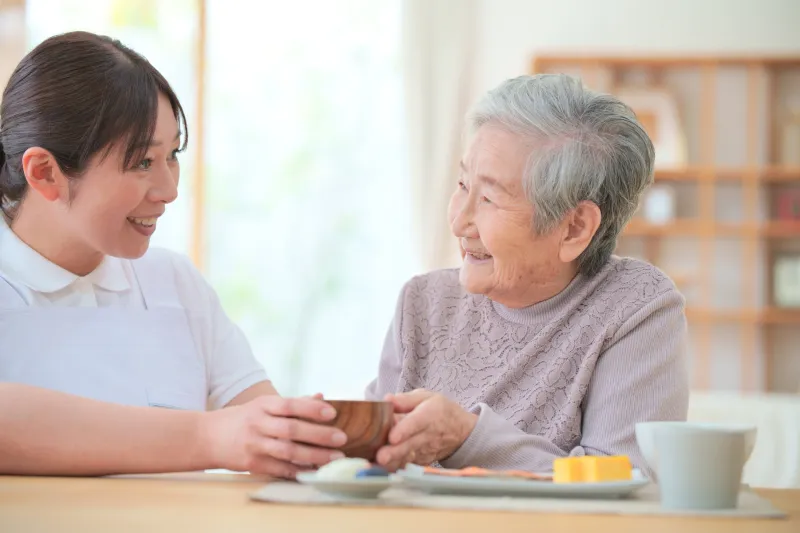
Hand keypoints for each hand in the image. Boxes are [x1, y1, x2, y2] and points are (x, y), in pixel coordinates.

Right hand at [201, 395, 347, 478]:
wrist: (207, 437)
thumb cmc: (244, 418)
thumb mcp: (264, 405)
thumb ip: (293, 403)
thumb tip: (321, 397)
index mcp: (263, 405)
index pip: (289, 405)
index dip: (311, 409)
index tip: (332, 413)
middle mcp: (258, 424)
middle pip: (291, 429)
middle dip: (319, 435)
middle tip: (342, 438)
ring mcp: (254, 445)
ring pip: (287, 451)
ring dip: (314, 456)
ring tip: (334, 458)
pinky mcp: (252, 464)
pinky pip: (279, 468)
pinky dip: (299, 470)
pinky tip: (316, 470)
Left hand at [376, 390, 477, 470]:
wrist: (460, 431)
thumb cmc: (440, 411)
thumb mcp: (427, 397)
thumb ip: (405, 400)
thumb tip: (387, 400)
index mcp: (428, 415)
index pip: (416, 423)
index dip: (404, 430)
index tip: (392, 437)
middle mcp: (426, 435)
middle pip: (409, 445)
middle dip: (394, 452)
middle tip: (380, 457)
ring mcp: (424, 451)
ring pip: (407, 459)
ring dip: (392, 462)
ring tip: (377, 465)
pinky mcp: (421, 462)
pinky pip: (407, 465)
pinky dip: (394, 467)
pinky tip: (381, 469)